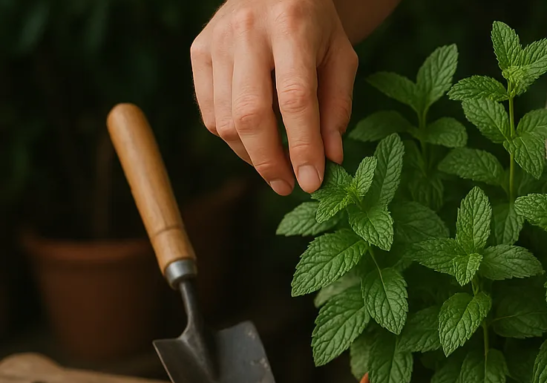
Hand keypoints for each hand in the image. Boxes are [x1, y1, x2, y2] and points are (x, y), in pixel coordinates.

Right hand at [191, 0, 357, 194]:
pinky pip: (209, 113)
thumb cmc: (316, 26)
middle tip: (289, 185)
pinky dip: (232, 139)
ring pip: (224, 120)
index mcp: (291, 27)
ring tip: (277, 165)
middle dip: (269, 161)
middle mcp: (246, 32)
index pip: (295, 99)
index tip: (312, 181)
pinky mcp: (198, 53)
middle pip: (250, 115)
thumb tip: (330, 158)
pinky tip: (255, 142)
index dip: (302, 146)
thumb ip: (337, 107)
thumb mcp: (341, 57)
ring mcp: (216, 42)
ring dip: (251, 155)